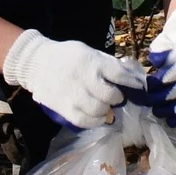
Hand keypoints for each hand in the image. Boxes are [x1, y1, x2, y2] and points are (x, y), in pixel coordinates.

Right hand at [2, 30, 144, 128]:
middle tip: (115, 96)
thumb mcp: (89, 52)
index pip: (119, 75)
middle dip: (117, 98)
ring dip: (106, 110)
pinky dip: (95, 121)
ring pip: (100, 111)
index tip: (139, 87)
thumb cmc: (67, 56)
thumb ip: (108, 64)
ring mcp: (74, 96)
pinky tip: (96, 116)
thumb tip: (130, 77)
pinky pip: (86, 122)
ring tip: (103, 105)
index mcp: (92, 62)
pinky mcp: (65, 109)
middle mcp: (84, 79)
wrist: (36, 63)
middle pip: (111, 96)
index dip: (133, 83)